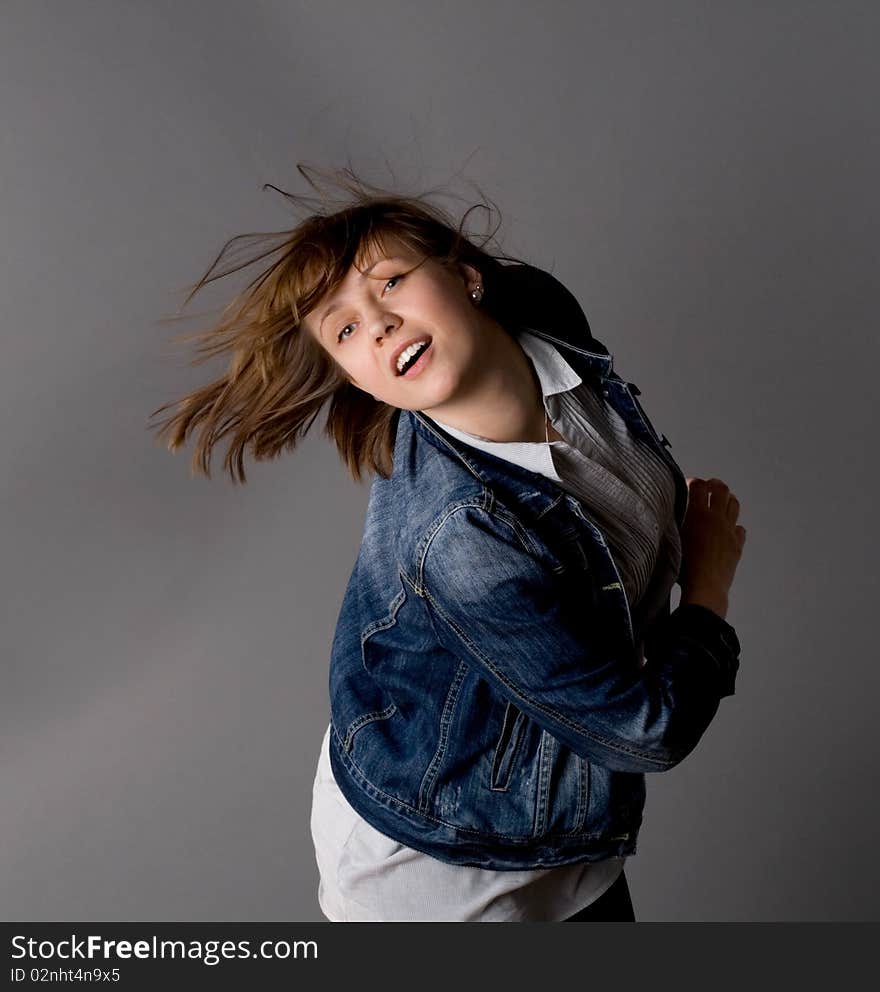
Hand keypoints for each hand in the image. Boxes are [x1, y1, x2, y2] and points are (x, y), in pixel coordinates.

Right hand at [678, 477, 746, 618]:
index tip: (688, 485)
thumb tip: (675, 511)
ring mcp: (730, 531)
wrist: (705, 587)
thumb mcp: (673, 539)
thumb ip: (676, 522)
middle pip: (722, 489)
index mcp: (698, 514)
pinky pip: (740, 528)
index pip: (699, 485)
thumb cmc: (683, 565)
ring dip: (727, 500)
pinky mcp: (737, 544)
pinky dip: (733, 525)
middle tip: (707, 487)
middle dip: (714, 484)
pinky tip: (726, 531)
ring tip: (719, 504)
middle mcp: (716, 518)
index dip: (693, 482)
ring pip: (734, 504)